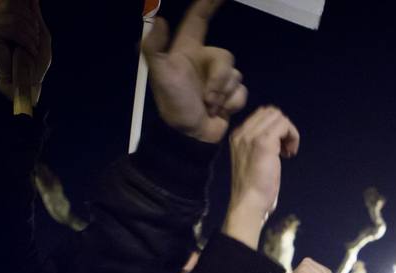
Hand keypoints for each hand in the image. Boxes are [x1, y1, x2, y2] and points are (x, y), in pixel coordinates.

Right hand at [0, 0, 50, 106]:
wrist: (26, 81)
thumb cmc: (34, 63)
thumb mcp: (41, 37)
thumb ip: (36, 18)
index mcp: (9, 17)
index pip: (14, 0)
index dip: (24, 1)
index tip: (33, 0)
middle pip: (18, 6)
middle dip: (33, 26)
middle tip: (33, 43)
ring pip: (17, 18)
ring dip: (30, 36)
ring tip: (30, 49)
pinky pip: (13, 28)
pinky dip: (25, 41)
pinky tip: (26, 51)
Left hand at [141, 0, 246, 143]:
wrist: (188, 136)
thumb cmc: (173, 104)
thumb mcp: (159, 74)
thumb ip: (154, 47)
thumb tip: (159, 19)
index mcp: (188, 50)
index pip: (199, 20)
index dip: (208, 4)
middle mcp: (205, 61)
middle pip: (226, 58)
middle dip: (218, 80)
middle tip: (205, 98)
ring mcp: (218, 79)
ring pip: (236, 76)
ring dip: (223, 95)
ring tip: (209, 106)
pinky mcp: (229, 95)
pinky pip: (241, 92)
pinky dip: (231, 104)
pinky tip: (219, 112)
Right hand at [222, 106, 299, 247]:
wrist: (248, 203)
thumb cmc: (253, 188)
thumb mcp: (252, 160)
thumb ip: (259, 145)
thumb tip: (278, 135)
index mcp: (238, 135)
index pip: (261, 115)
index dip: (276, 128)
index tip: (280, 148)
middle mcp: (242, 132)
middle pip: (271, 112)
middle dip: (284, 128)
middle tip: (286, 149)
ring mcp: (251, 136)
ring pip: (279, 116)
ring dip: (289, 132)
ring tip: (288, 152)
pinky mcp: (263, 143)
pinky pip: (284, 126)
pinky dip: (293, 137)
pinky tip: (290, 154)